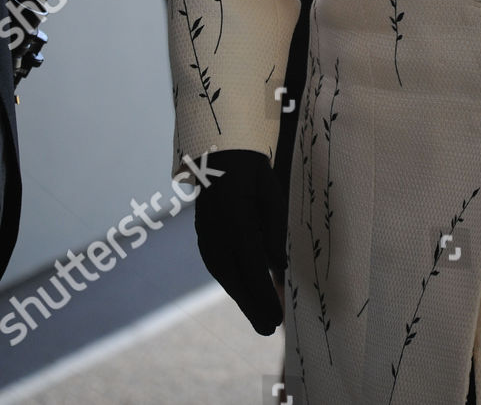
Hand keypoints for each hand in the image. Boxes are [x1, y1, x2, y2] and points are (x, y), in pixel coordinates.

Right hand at [194, 148, 286, 333]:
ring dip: (241, 297)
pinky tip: (241, 292)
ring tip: (258, 317)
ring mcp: (206, 234)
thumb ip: (274, 228)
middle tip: (269, 329)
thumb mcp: (271, 191)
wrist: (220, 151)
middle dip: (253, 306)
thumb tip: (278, 265)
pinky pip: (216, 265)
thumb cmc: (252, 170)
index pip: (252, 266)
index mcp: (237, 219)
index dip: (263, 295)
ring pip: (223, 275)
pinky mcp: (203, 234)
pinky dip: (229, 282)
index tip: (277, 316)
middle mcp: (218, 231)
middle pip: (235, 278)